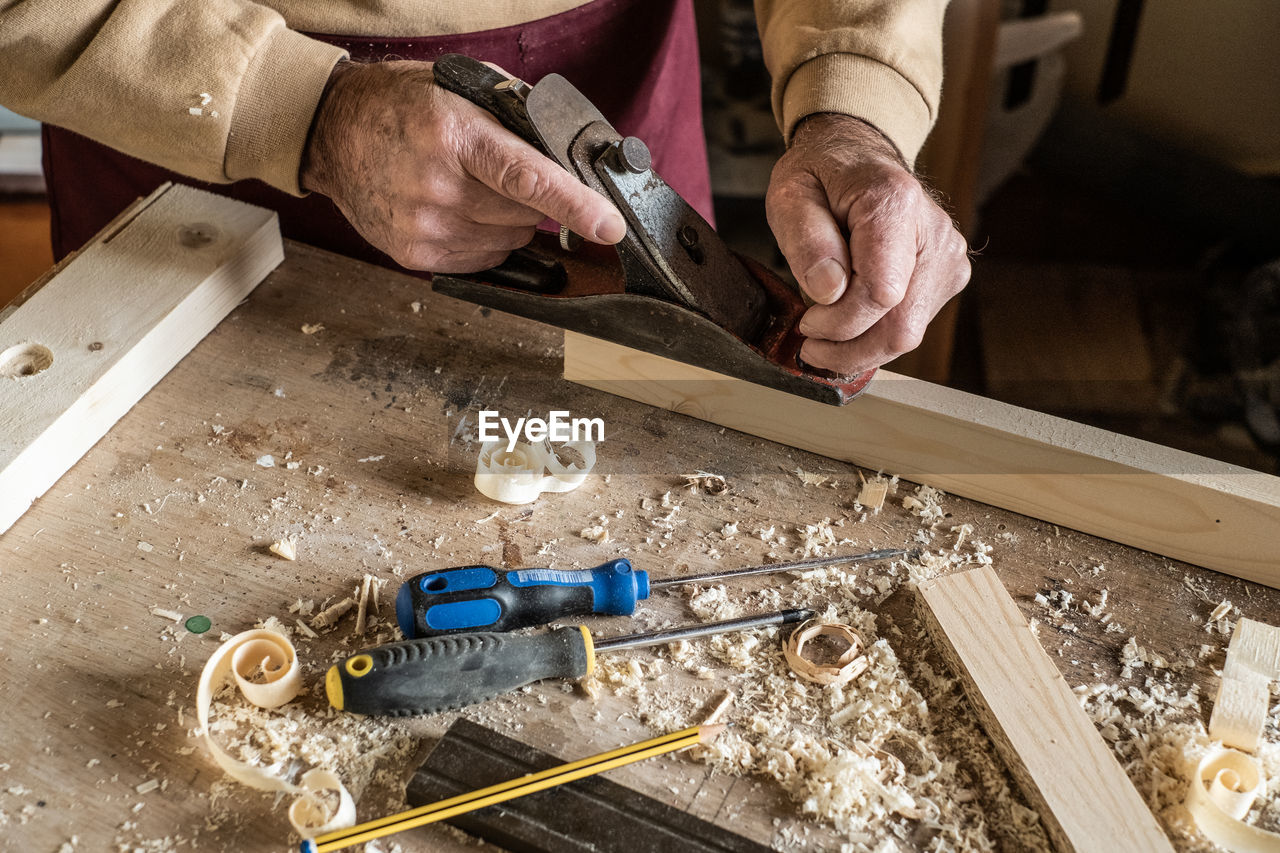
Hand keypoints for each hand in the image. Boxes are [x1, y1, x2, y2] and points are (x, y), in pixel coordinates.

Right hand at [301, 60, 625, 271]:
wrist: (332, 132)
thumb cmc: (402, 107)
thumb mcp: (461, 91)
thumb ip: (517, 119)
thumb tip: (569, 159)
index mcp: (455, 137)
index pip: (527, 178)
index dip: (575, 205)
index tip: (609, 227)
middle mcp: (437, 186)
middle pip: (525, 217)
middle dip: (528, 201)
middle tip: (494, 174)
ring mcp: (423, 226)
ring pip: (508, 242)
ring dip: (506, 223)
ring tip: (469, 190)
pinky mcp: (414, 254)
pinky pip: (481, 260)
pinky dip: (483, 240)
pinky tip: (457, 212)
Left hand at [765, 113, 970, 374]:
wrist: (856, 155)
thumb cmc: (821, 176)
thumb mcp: (790, 196)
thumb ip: (806, 241)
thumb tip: (830, 291)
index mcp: (894, 203)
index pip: (880, 293)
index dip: (839, 323)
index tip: (806, 321)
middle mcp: (935, 232)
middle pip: (901, 326)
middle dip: (849, 349)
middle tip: (809, 346)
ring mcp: (948, 257)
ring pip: (908, 334)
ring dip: (860, 347)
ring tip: (823, 332)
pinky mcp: (948, 277)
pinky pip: (911, 325)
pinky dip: (874, 335)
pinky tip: (848, 320)